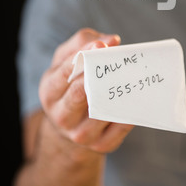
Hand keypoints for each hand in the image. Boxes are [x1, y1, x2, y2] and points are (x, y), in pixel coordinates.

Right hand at [39, 28, 133, 152]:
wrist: (70, 123)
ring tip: (131, 77)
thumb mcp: (66, 59)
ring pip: (101, 112)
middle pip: (79, 95)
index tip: (100, 46)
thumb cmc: (70, 82)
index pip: (64, 74)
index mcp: (49, 91)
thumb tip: (111, 40)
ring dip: (117, 93)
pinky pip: (118, 128)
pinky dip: (128, 114)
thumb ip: (83, 42)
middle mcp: (61, 115)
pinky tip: (135, 99)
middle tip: (116, 61)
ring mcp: (80, 134)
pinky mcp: (101, 145)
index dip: (82, 57)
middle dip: (98, 76)